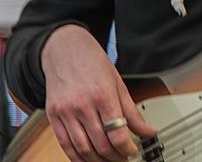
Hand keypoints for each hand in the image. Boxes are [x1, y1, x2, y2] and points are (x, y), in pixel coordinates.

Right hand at [41, 24, 154, 161]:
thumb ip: (132, 110)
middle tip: (123, 158)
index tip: (133, 150)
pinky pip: (64, 145)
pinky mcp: (53, 116)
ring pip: (82, 149)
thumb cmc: (92, 63)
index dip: (127, 148)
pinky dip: (76, 157)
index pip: (117, 133)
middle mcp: (82, 105)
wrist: (64, 50)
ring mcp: (65, 112)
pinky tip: (87, 159)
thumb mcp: (118, 82)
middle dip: (115, 157)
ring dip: (97, 161)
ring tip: (108, 160)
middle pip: (100, 144)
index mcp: (102, 95)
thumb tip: (148, 130)